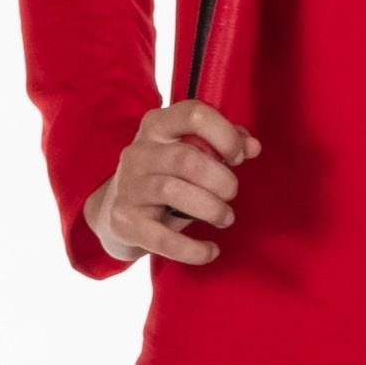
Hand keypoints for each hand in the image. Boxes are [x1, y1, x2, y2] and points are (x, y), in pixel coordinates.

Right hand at [83, 100, 258, 266]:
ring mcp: (128, 187)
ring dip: (211, 209)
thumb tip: (252, 146)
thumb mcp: (189, 151)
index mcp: (157, 126)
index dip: (225, 134)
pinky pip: (162, 238)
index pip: (194, 113)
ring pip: (173, 192)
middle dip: (221, 180)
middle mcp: (138, 152)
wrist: (114, 211)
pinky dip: (192, 248)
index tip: (239, 157)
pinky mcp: (124, 221)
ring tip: (225, 218)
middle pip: (186, 158)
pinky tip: (210, 251)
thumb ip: (223, 143)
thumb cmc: (164, 176)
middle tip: (232, 193)